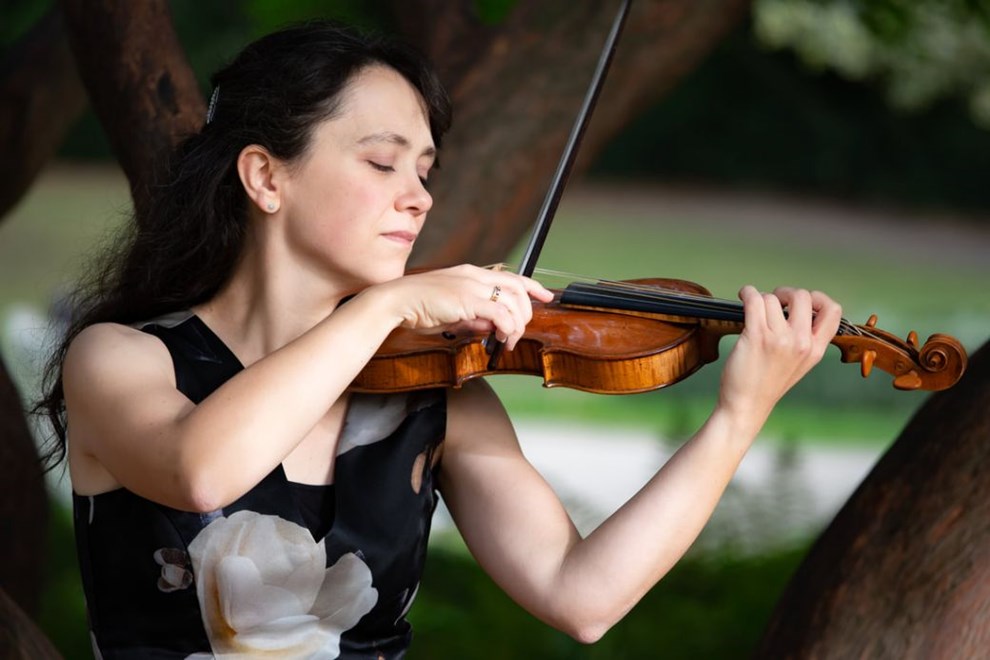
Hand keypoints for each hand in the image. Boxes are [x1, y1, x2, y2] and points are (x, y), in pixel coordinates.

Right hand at [375, 265, 554, 349]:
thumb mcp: (453, 314)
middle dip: (527, 311)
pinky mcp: (466, 299)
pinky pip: (499, 313)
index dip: (532, 286)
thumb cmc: (418, 308)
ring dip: (517, 324)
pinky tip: (501, 338)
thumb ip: (475, 319)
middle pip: (517, 287)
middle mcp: (474, 275)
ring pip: (512, 301)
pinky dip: (506, 327)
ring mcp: (470, 285)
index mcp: (470, 274)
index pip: (510, 276)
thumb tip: (494, 328)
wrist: (396, 301)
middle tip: (521, 332)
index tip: (546, 296)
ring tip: (508, 340)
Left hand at [718, 285, 841, 428]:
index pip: (834, 311)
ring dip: (761, 299)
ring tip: (754, 311)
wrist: (746, 405)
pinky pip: (754, 300)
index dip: (819, 298)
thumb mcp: (799, 364)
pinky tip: (745, 296)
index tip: (804, 301)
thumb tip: (798, 310)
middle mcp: (802, 342)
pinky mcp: (757, 335)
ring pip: (773, 298)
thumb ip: (805, 339)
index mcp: (816, 349)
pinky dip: (747, 293)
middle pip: (803, 296)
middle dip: (786, 293)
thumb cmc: (766, 384)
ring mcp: (780, 338)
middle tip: (775, 301)